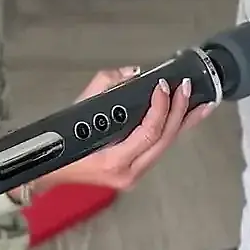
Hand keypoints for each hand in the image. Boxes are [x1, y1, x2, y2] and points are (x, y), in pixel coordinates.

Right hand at [46, 67, 209, 191]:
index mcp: (113, 161)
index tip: (162, 85)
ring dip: (183, 123)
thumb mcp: (79, 109)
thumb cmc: (60, 144)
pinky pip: (159, 149)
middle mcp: (128, 173)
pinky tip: (184, 119)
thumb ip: (106, 85)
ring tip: (201, 104)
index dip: (160, 106)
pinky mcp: (136, 171)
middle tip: (188, 88)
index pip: (149, 132)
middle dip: (179, 112)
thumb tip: (133, 74)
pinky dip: (172, 130)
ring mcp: (134, 176)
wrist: (49, 172)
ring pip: (166, 146)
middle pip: (165, 140)